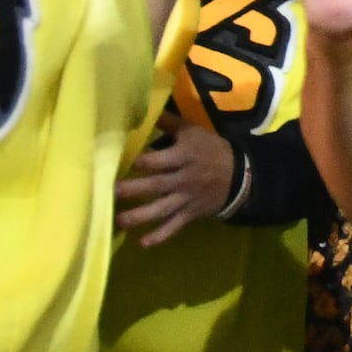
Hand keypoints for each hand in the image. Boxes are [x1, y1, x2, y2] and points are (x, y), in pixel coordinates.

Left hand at [115, 119, 237, 246]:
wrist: (239, 176)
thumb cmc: (210, 149)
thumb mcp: (193, 131)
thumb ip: (169, 122)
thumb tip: (144, 107)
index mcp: (183, 156)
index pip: (160, 159)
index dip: (142, 161)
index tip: (119, 160)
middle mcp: (183, 178)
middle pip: (156, 185)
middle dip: (134, 189)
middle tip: (111, 192)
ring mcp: (186, 199)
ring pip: (161, 209)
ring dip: (140, 216)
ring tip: (118, 222)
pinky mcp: (189, 214)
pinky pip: (174, 226)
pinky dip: (160, 236)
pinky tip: (142, 244)